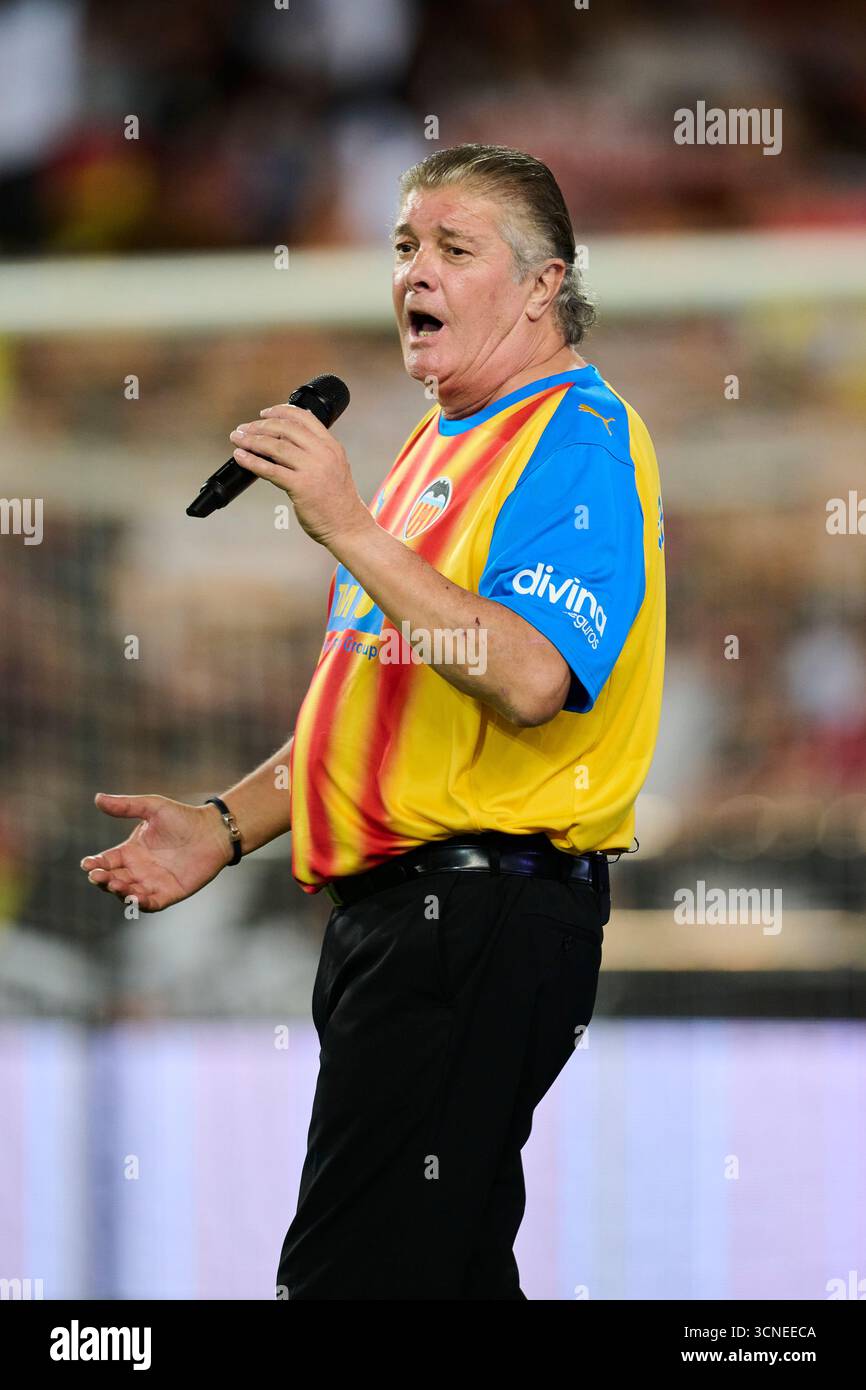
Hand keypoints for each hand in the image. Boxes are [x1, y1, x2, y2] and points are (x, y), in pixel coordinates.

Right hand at [80, 793, 234, 912]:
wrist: (213, 832)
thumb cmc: (183, 817)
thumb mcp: (152, 807)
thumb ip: (126, 806)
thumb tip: (97, 798)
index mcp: (131, 852)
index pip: (106, 861)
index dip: (94, 864)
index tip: (87, 864)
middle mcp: (138, 870)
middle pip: (113, 879)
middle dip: (103, 879)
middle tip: (98, 876)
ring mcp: (152, 883)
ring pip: (128, 893)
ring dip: (119, 892)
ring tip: (115, 884)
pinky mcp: (168, 894)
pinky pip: (151, 903)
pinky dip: (140, 904)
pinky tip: (134, 899)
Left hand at [229, 403, 371, 549]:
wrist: (348, 527)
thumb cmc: (338, 502)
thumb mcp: (334, 468)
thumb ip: (316, 452)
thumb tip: (285, 442)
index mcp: (331, 446)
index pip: (304, 417)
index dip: (281, 411)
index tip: (264, 414)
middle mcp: (323, 454)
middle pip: (286, 428)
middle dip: (260, 425)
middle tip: (244, 428)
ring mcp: (313, 469)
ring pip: (275, 446)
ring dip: (251, 440)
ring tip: (237, 439)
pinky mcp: (301, 487)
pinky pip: (270, 470)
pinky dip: (252, 461)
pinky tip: (240, 457)